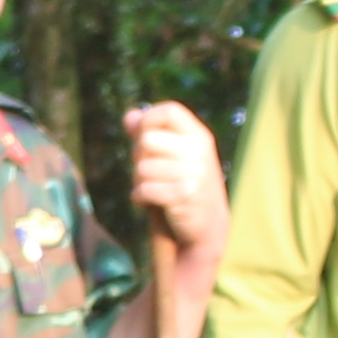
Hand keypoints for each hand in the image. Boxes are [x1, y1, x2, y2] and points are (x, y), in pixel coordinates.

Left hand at [124, 99, 225, 262]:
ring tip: (152, 189)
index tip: (142, 135)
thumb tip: (129, 115)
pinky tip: (149, 203)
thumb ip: (151, 134)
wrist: (208, 227)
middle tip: (148, 171)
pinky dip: (139, 198)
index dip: (149, 118)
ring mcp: (194, 173)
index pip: (171, 110)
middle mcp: (199, 151)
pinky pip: (144, 189)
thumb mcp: (173, 156)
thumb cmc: (185, 186)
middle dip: (138, 157)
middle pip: (147, 139)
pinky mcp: (184, 195)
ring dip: (138, 181)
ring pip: (142, 167)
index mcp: (199, 136)